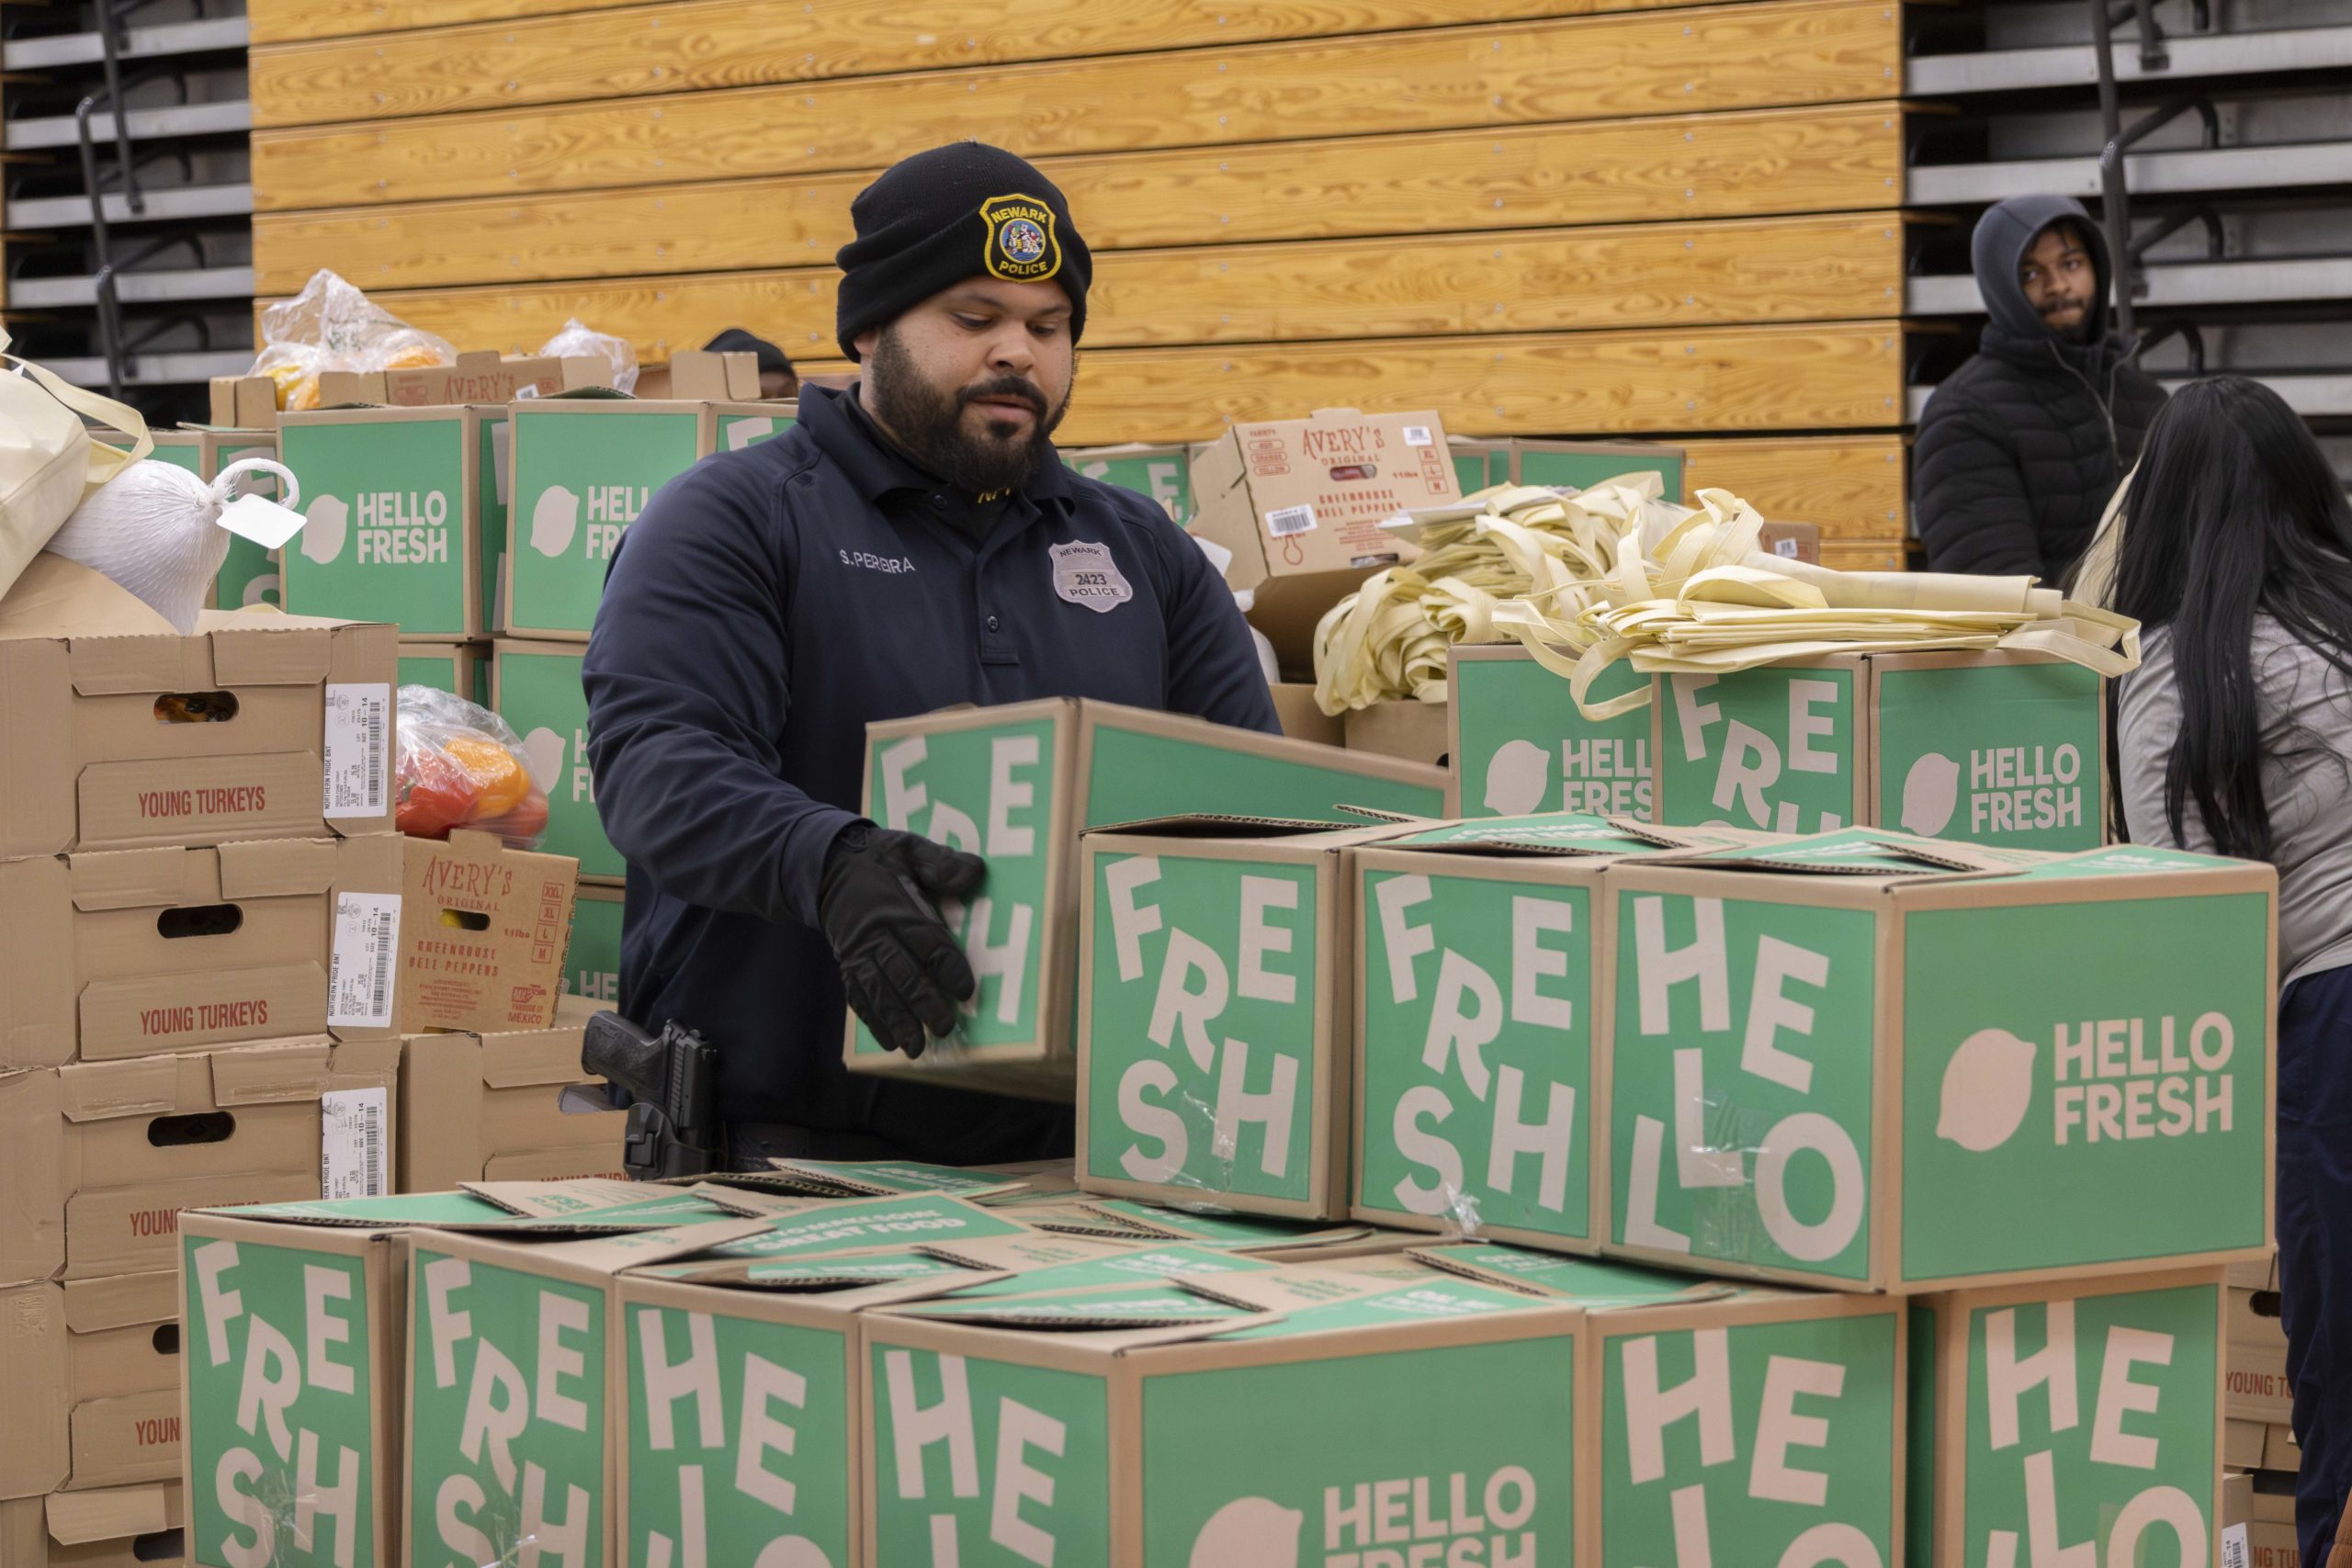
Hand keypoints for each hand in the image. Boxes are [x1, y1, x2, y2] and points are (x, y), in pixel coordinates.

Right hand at [818, 824, 986, 1056]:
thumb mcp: (908, 848)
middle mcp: (874, 934)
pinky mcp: (847, 964)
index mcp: (894, 906)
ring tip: (916, 1047)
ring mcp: (857, 953)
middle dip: (923, 1002)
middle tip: (944, 1026)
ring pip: (878, 991)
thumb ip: (939, 862)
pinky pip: (858, 996)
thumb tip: (975, 872)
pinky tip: (890, 1042)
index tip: (965, 989)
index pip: (925, 940)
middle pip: (901, 972)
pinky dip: (874, 1020)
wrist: (826, 866)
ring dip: (897, 1021)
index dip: (947, 966)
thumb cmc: (877, 859)